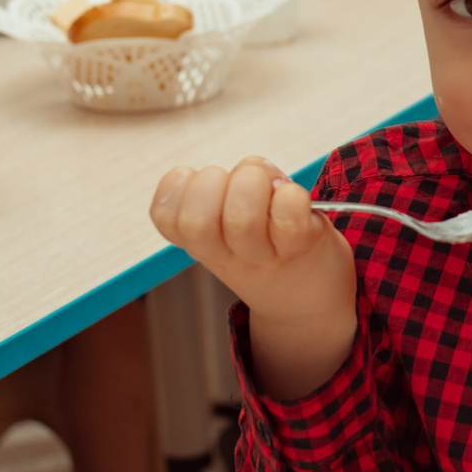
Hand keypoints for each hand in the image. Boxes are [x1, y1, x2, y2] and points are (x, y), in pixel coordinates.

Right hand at [152, 157, 356, 324]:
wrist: (307, 301)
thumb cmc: (269, 244)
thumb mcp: (236, 223)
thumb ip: (238, 185)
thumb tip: (256, 170)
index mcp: (201, 244)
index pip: (164, 215)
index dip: (178, 186)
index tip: (203, 184)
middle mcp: (226, 254)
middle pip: (196, 220)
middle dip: (213, 180)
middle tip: (238, 183)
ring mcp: (263, 254)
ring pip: (241, 217)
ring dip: (254, 183)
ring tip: (271, 186)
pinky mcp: (302, 246)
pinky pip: (289, 217)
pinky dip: (290, 195)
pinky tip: (292, 196)